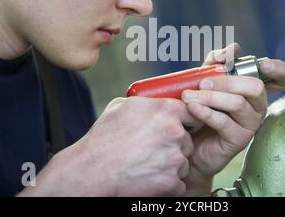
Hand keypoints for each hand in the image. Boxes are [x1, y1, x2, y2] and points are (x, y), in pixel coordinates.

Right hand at [18, 96, 201, 196]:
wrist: (91, 170)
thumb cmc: (103, 138)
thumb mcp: (121, 107)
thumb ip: (145, 103)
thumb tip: (153, 101)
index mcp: (165, 110)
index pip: (192, 113)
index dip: (187, 121)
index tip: (183, 126)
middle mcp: (174, 132)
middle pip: (187, 139)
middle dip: (175, 145)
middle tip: (155, 149)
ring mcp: (174, 158)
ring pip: (183, 161)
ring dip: (171, 165)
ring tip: (147, 164)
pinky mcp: (171, 181)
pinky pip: (178, 182)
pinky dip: (167, 183)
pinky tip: (149, 178)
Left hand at [181, 43, 284, 194]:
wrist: (187, 142)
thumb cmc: (199, 110)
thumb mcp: (206, 81)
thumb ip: (217, 64)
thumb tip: (233, 48)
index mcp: (253, 90)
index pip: (281, 78)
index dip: (279, 70)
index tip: (263, 64)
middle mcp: (258, 106)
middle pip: (255, 87)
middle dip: (227, 81)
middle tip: (202, 82)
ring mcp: (251, 123)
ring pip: (237, 103)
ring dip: (210, 97)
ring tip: (188, 96)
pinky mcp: (239, 139)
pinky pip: (224, 122)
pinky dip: (205, 112)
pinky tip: (192, 108)